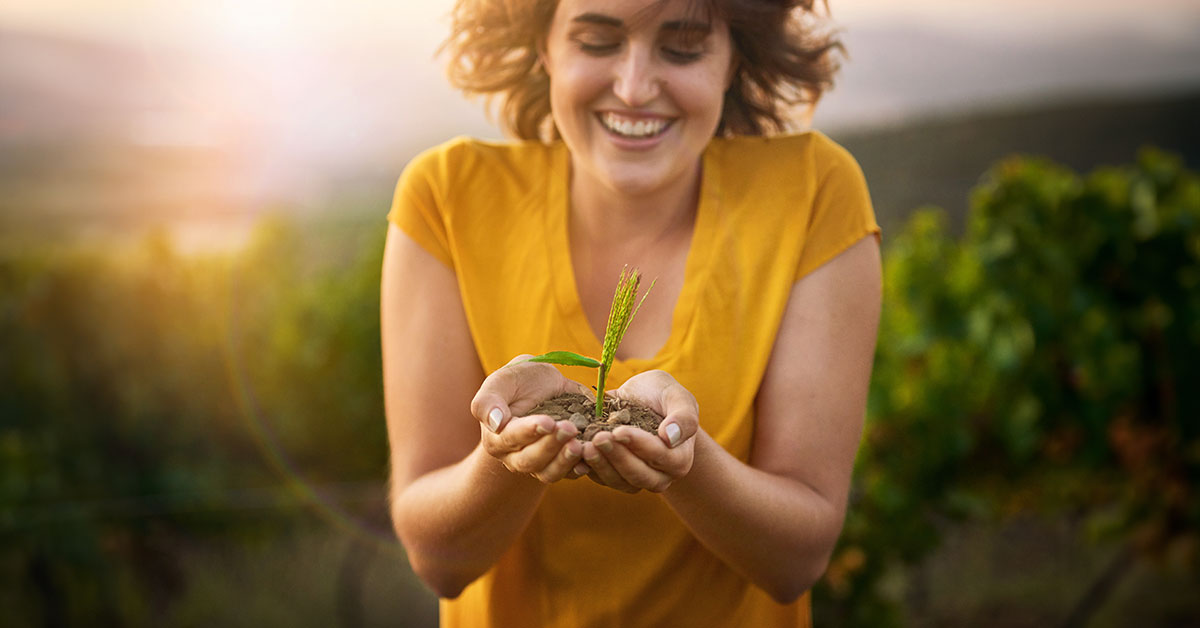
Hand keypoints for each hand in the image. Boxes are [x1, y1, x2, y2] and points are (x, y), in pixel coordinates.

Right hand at [471, 355, 593, 483]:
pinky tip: (589, 457)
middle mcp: (515, 456)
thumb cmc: (517, 381)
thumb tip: (494, 423)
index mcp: (497, 437)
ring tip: (580, 445)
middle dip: (551, 446)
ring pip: (549, 473)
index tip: (548, 422)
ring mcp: (538, 463)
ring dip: (565, 461)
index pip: (510, 438)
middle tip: (569, 429)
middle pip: (530, 460)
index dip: (529, 432)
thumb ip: (488, 401)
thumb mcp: (500, 381)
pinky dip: (579, 468)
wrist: (541, 386)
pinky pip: (568, 474)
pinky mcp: (559, 464)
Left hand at [580, 370, 699, 493]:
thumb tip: (671, 437)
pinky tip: (576, 453)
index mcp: (679, 458)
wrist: (642, 399)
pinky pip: (601, 478)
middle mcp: (661, 476)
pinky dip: (588, 468)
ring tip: (584, 446)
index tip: (619, 431)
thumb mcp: (676, 395)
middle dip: (617, 457)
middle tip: (598, 438)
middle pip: (638, 475)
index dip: (639, 445)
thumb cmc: (662, 395)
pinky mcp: (615, 476)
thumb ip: (683, 415)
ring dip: (601, 465)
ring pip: (618, 481)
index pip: (660, 456)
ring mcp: (636, 479)